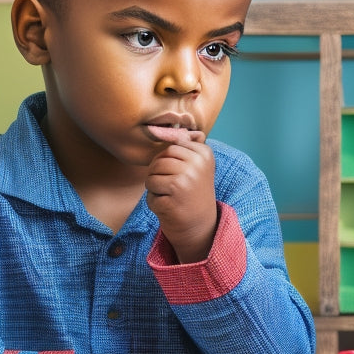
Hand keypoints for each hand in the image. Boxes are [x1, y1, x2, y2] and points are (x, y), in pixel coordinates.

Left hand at [145, 126, 217, 263]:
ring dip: (155, 189)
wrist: (201, 227)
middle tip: (172, 188)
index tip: (180, 175)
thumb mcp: (197, 166)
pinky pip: (150, 194)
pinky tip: (170, 207)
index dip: (168, 162)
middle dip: (159, 174)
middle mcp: (196, 165)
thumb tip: (157, 127)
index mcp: (204, 154)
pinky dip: (155, 203)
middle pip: (159, 160)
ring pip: (151, 176)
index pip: (171, 147)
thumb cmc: (193, 192)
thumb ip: (182, 146)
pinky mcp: (172, 199)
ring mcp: (184, 182)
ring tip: (171, 197)